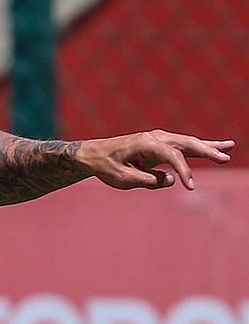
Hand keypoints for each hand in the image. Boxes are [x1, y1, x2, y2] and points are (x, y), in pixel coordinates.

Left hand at [79, 131, 233, 191]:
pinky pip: (182, 146)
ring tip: (229, 147)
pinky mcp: (159, 144)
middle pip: (186, 143)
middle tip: (225, 157)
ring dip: (208, 146)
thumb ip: (148, 181)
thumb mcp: (124, 179)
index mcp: (146, 143)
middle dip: (207, 150)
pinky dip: (198, 147)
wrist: (94, 154)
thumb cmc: (106, 167)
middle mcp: (155, 137)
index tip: (189, 186)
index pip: (172, 156)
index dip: (183, 171)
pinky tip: (214, 148)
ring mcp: (158, 139)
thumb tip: (171, 179)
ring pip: (188, 142)